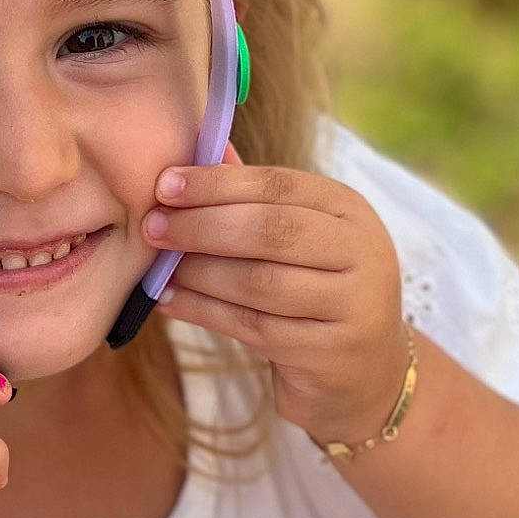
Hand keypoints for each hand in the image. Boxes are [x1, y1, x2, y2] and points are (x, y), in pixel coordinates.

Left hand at [143, 142, 409, 447]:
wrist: (365, 370)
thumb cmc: (318, 290)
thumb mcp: (299, 236)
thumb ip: (254, 197)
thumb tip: (200, 147)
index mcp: (349, 210)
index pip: (278, 184)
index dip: (217, 183)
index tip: (164, 186)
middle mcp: (361, 251)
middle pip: (271, 230)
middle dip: (203, 226)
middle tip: (153, 228)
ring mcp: (353, 304)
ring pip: (260, 282)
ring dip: (199, 273)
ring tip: (159, 269)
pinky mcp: (331, 351)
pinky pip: (254, 327)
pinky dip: (205, 312)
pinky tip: (172, 302)